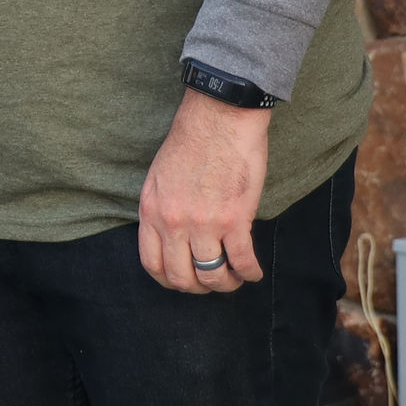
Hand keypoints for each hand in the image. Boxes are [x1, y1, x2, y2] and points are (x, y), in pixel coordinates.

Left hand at [138, 89, 271, 293]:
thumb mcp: (158, 177)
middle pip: (181, 277)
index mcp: (152, 211)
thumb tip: (167, 235)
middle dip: (197, 287)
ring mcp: (204, 223)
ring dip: (225, 284)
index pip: (152, 263)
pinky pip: (242, 261)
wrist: (218, 117)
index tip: (182, 280)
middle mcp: (174, 222)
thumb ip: (160, 208)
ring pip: (212, 274)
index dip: (168, 280)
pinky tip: (254, 272)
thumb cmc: (190, 142)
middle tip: (211, 282)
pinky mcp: (235, 219)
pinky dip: (250, 273)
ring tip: (234, 278)